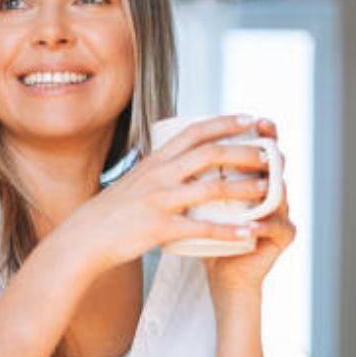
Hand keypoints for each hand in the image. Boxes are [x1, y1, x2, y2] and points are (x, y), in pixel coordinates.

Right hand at [59, 114, 271, 279]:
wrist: (83, 238)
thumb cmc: (108, 214)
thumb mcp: (132, 182)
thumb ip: (155, 172)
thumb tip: (175, 163)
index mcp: (155, 161)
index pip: (194, 132)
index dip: (224, 122)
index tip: (250, 118)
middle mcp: (160, 175)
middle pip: (212, 155)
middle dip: (246, 152)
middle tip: (272, 156)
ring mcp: (160, 200)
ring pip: (213, 188)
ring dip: (247, 189)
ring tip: (272, 192)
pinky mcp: (160, 227)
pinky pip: (202, 228)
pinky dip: (229, 231)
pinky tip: (250, 234)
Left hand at [202, 118, 296, 296]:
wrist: (219, 272)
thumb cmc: (205, 233)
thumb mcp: (197, 199)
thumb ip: (196, 174)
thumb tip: (172, 142)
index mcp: (252, 177)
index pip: (260, 149)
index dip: (260, 132)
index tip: (250, 118)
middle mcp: (271, 190)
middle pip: (277, 164)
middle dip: (269, 152)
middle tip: (262, 141)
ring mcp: (280, 213)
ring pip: (281, 194)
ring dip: (268, 187)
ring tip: (260, 181)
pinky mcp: (282, 238)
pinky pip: (277, 228)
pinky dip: (262, 225)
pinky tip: (251, 225)